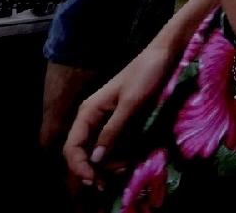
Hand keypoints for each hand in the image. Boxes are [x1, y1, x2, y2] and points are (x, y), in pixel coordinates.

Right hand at [64, 40, 174, 184]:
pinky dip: (116, 155)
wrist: (163, 55)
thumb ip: (112, 130)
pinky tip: (127, 160)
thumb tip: (95, 159)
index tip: (93, 180)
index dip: (79, 166)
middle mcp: (91, 117)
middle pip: (82, 151)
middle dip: (93, 169)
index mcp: (88, 111)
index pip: (72, 146)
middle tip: (110, 181)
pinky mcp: (118, 120)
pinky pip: (110, 143)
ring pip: (96, 150)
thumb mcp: (130, 103)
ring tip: (124, 169)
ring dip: (106, 164)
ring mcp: (104, 119)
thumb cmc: (146, 74)